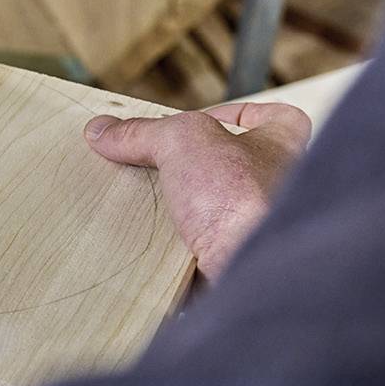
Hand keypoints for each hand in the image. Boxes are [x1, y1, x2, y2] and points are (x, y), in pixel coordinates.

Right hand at [84, 102, 312, 278]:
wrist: (251, 272)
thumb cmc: (242, 200)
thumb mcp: (182, 142)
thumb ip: (142, 131)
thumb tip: (101, 130)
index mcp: (282, 150)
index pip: (276, 118)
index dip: (238, 113)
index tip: (201, 119)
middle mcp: (280, 189)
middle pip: (235, 165)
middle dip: (195, 163)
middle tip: (158, 161)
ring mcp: (258, 228)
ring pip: (217, 210)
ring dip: (183, 207)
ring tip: (146, 200)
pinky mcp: (234, 260)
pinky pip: (201, 247)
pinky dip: (176, 245)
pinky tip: (150, 238)